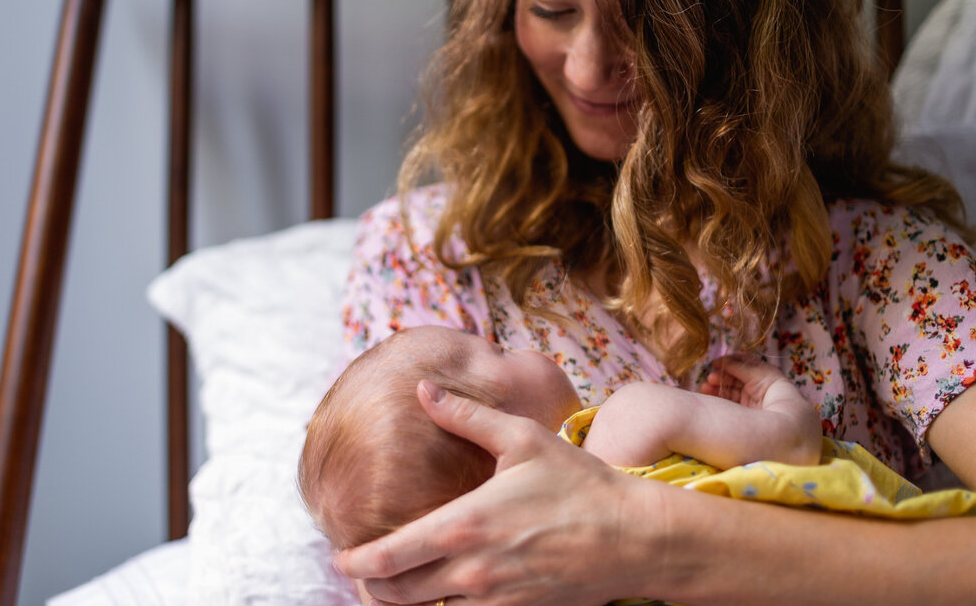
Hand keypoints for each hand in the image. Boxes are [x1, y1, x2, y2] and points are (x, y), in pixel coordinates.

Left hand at [334, 381, 673, 604]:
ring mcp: (494, 601)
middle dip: (371, 585)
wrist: (635, 538)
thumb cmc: (579, 484)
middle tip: (363, 571)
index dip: (355, 561)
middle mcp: (472, 571)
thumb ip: (466, 416)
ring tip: (397, 583)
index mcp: (464, 525)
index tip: (340, 557)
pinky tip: (443, 592)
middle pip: (397, 595)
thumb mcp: (522, 438)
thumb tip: (423, 390)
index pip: (389, 556)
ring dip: (407, 601)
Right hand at [700, 353, 792, 408]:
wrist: (786, 417)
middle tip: (710, 378)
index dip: (727, 364)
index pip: (741, 366)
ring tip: (705, 387)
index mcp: (762, 374)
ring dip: (716, 388)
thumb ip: (738, 366)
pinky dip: (718, 397)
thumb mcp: (756, 373)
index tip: (714, 364)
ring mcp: (750, 400)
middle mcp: (756, 387)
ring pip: (729, 390)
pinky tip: (709, 394)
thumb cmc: (775, 391)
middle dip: (720, 377)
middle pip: (733, 378)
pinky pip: (729, 402)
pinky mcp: (746, 412)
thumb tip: (722, 361)